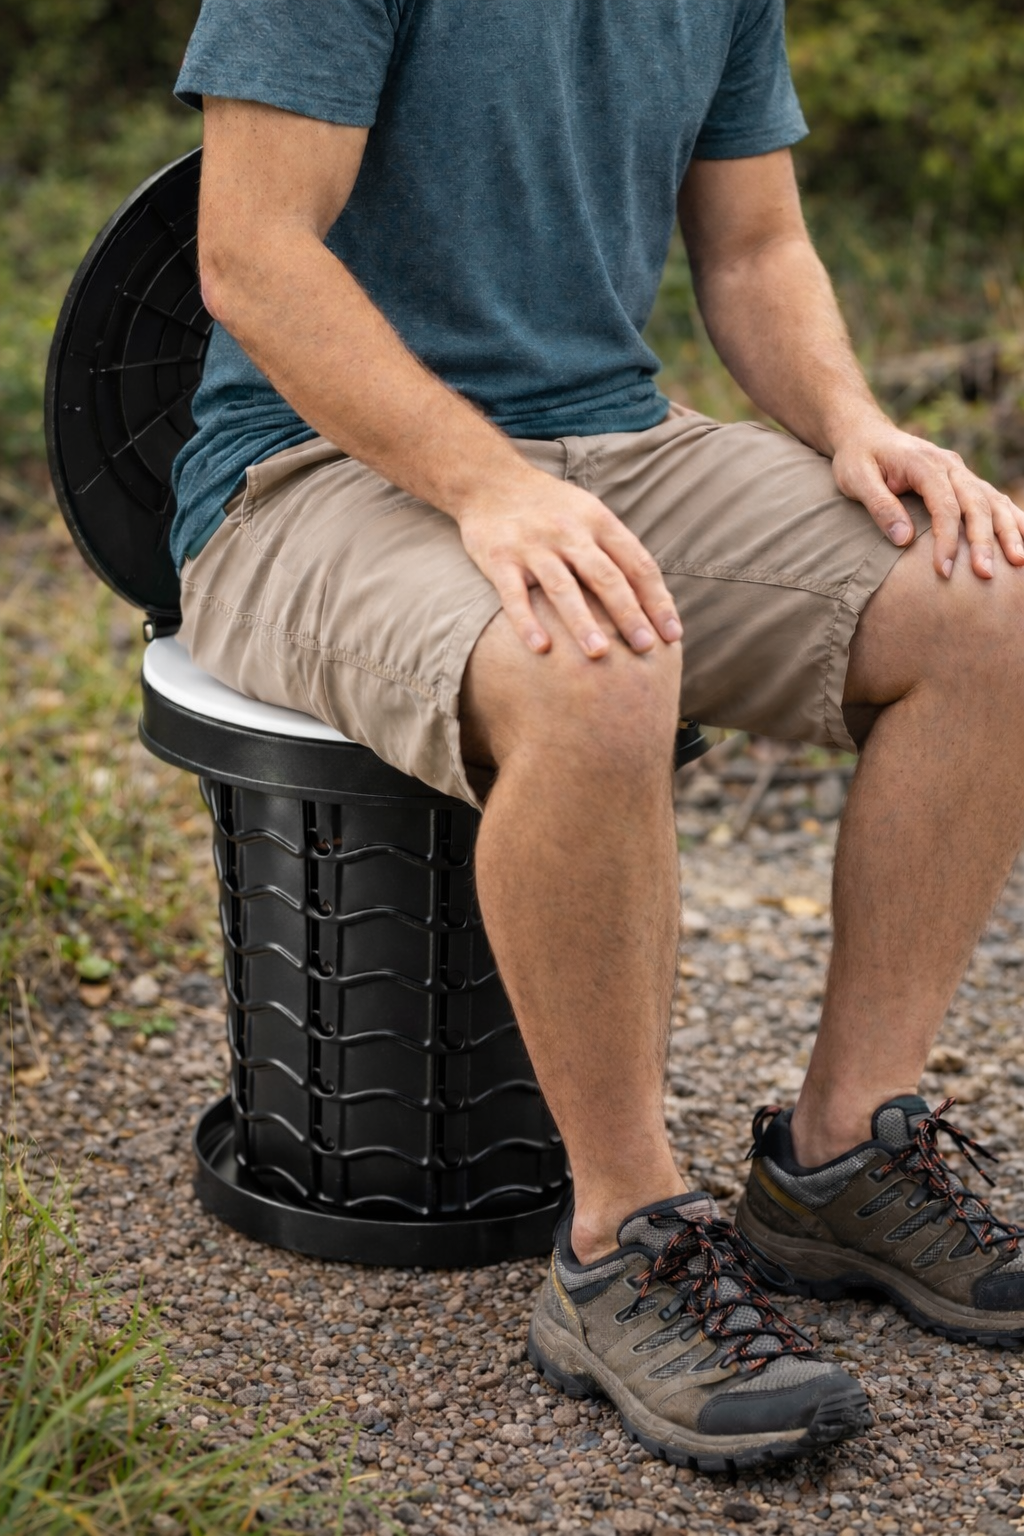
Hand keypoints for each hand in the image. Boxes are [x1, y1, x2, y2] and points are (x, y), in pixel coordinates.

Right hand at [457, 474, 682, 656]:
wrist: (490, 480)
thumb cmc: (550, 507)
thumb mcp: (590, 513)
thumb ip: (616, 551)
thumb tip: (655, 598)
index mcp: (598, 521)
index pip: (637, 564)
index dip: (657, 600)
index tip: (672, 635)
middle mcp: (569, 532)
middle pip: (606, 577)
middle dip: (628, 614)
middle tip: (645, 648)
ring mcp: (533, 545)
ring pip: (563, 588)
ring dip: (582, 622)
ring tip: (599, 654)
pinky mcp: (499, 558)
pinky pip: (514, 595)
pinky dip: (527, 622)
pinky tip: (541, 648)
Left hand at [832, 419, 1023, 580]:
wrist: (865, 433)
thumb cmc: (857, 458)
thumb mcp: (857, 479)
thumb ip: (880, 506)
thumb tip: (903, 541)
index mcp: (924, 464)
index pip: (944, 505)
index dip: (947, 540)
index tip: (944, 571)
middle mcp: (949, 465)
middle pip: (976, 504)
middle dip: (984, 541)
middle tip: (986, 575)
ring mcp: (960, 472)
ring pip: (992, 500)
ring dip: (1007, 531)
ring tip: (1019, 561)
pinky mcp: (963, 480)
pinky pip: (994, 498)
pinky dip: (1011, 517)